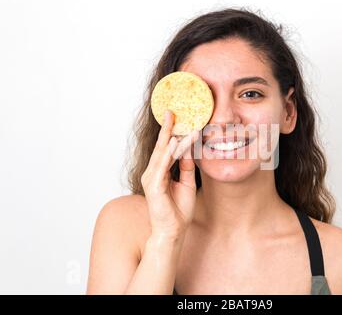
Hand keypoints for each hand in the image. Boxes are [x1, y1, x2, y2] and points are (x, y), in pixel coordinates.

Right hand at [141, 110, 199, 237]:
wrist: (173, 231)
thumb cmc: (178, 210)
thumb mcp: (186, 183)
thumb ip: (186, 167)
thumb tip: (189, 150)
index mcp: (159, 172)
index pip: (165, 149)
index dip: (170, 133)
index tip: (176, 118)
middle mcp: (152, 173)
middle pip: (161, 147)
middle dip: (167, 129)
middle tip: (172, 111)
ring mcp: (151, 179)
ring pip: (164, 153)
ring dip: (172, 137)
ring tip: (178, 121)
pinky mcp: (154, 186)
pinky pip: (163, 165)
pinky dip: (170, 152)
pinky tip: (176, 141)